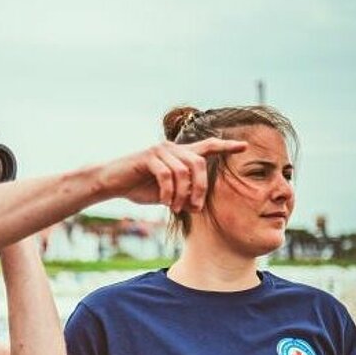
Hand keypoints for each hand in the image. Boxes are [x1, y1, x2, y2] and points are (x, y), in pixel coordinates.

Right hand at [97, 138, 247, 213]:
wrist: (111, 183)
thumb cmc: (138, 188)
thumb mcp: (165, 193)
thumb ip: (182, 193)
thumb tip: (196, 204)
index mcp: (179, 155)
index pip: (207, 146)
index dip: (226, 146)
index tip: (244, 146)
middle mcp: (172, 148)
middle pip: (199, 163)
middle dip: (201, 188)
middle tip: (195, 208)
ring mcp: (160, 150)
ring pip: (184, 171)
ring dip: (183, 194)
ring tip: (176, 207)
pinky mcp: (148, 156)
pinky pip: (167, 175)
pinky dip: (169, 192)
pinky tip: (165, 202)